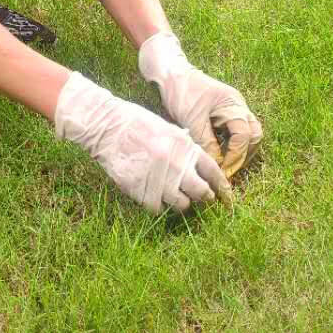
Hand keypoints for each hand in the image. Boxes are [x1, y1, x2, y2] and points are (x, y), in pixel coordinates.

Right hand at [55, 72, 231, 212]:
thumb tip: (199, 164)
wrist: (107, 126)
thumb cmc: (137, 123)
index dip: (222, 186)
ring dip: (181, 203)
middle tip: (202, 198)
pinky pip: (158, 209)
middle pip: (202, 193)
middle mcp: (176, 165)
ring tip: (174, 196)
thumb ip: (185, 147)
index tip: (225, 196)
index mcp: (185, 147)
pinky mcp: (141, 190)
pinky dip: (158, 206)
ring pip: (182, 205)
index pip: (213, 172)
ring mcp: (159, 179)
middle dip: (205, 197)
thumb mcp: (167, 128)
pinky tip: (154, 196)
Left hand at [139, 33, 262, 179]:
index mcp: (233, 105)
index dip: (235, 156)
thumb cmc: (182, 93)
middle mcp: (238, 106)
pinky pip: (235, 130)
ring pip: (247, 133)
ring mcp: (233, 108)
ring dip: (239, 150)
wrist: (171, 74)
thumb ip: (207, 143)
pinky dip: (231, 144)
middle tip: (229, 171)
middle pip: (254, 135)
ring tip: (225, 165)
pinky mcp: (225, 112)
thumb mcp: (192, 120)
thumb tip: (217, 166)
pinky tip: (219, 154)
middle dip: (244, 155)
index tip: (223, 170)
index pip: (244, 136)